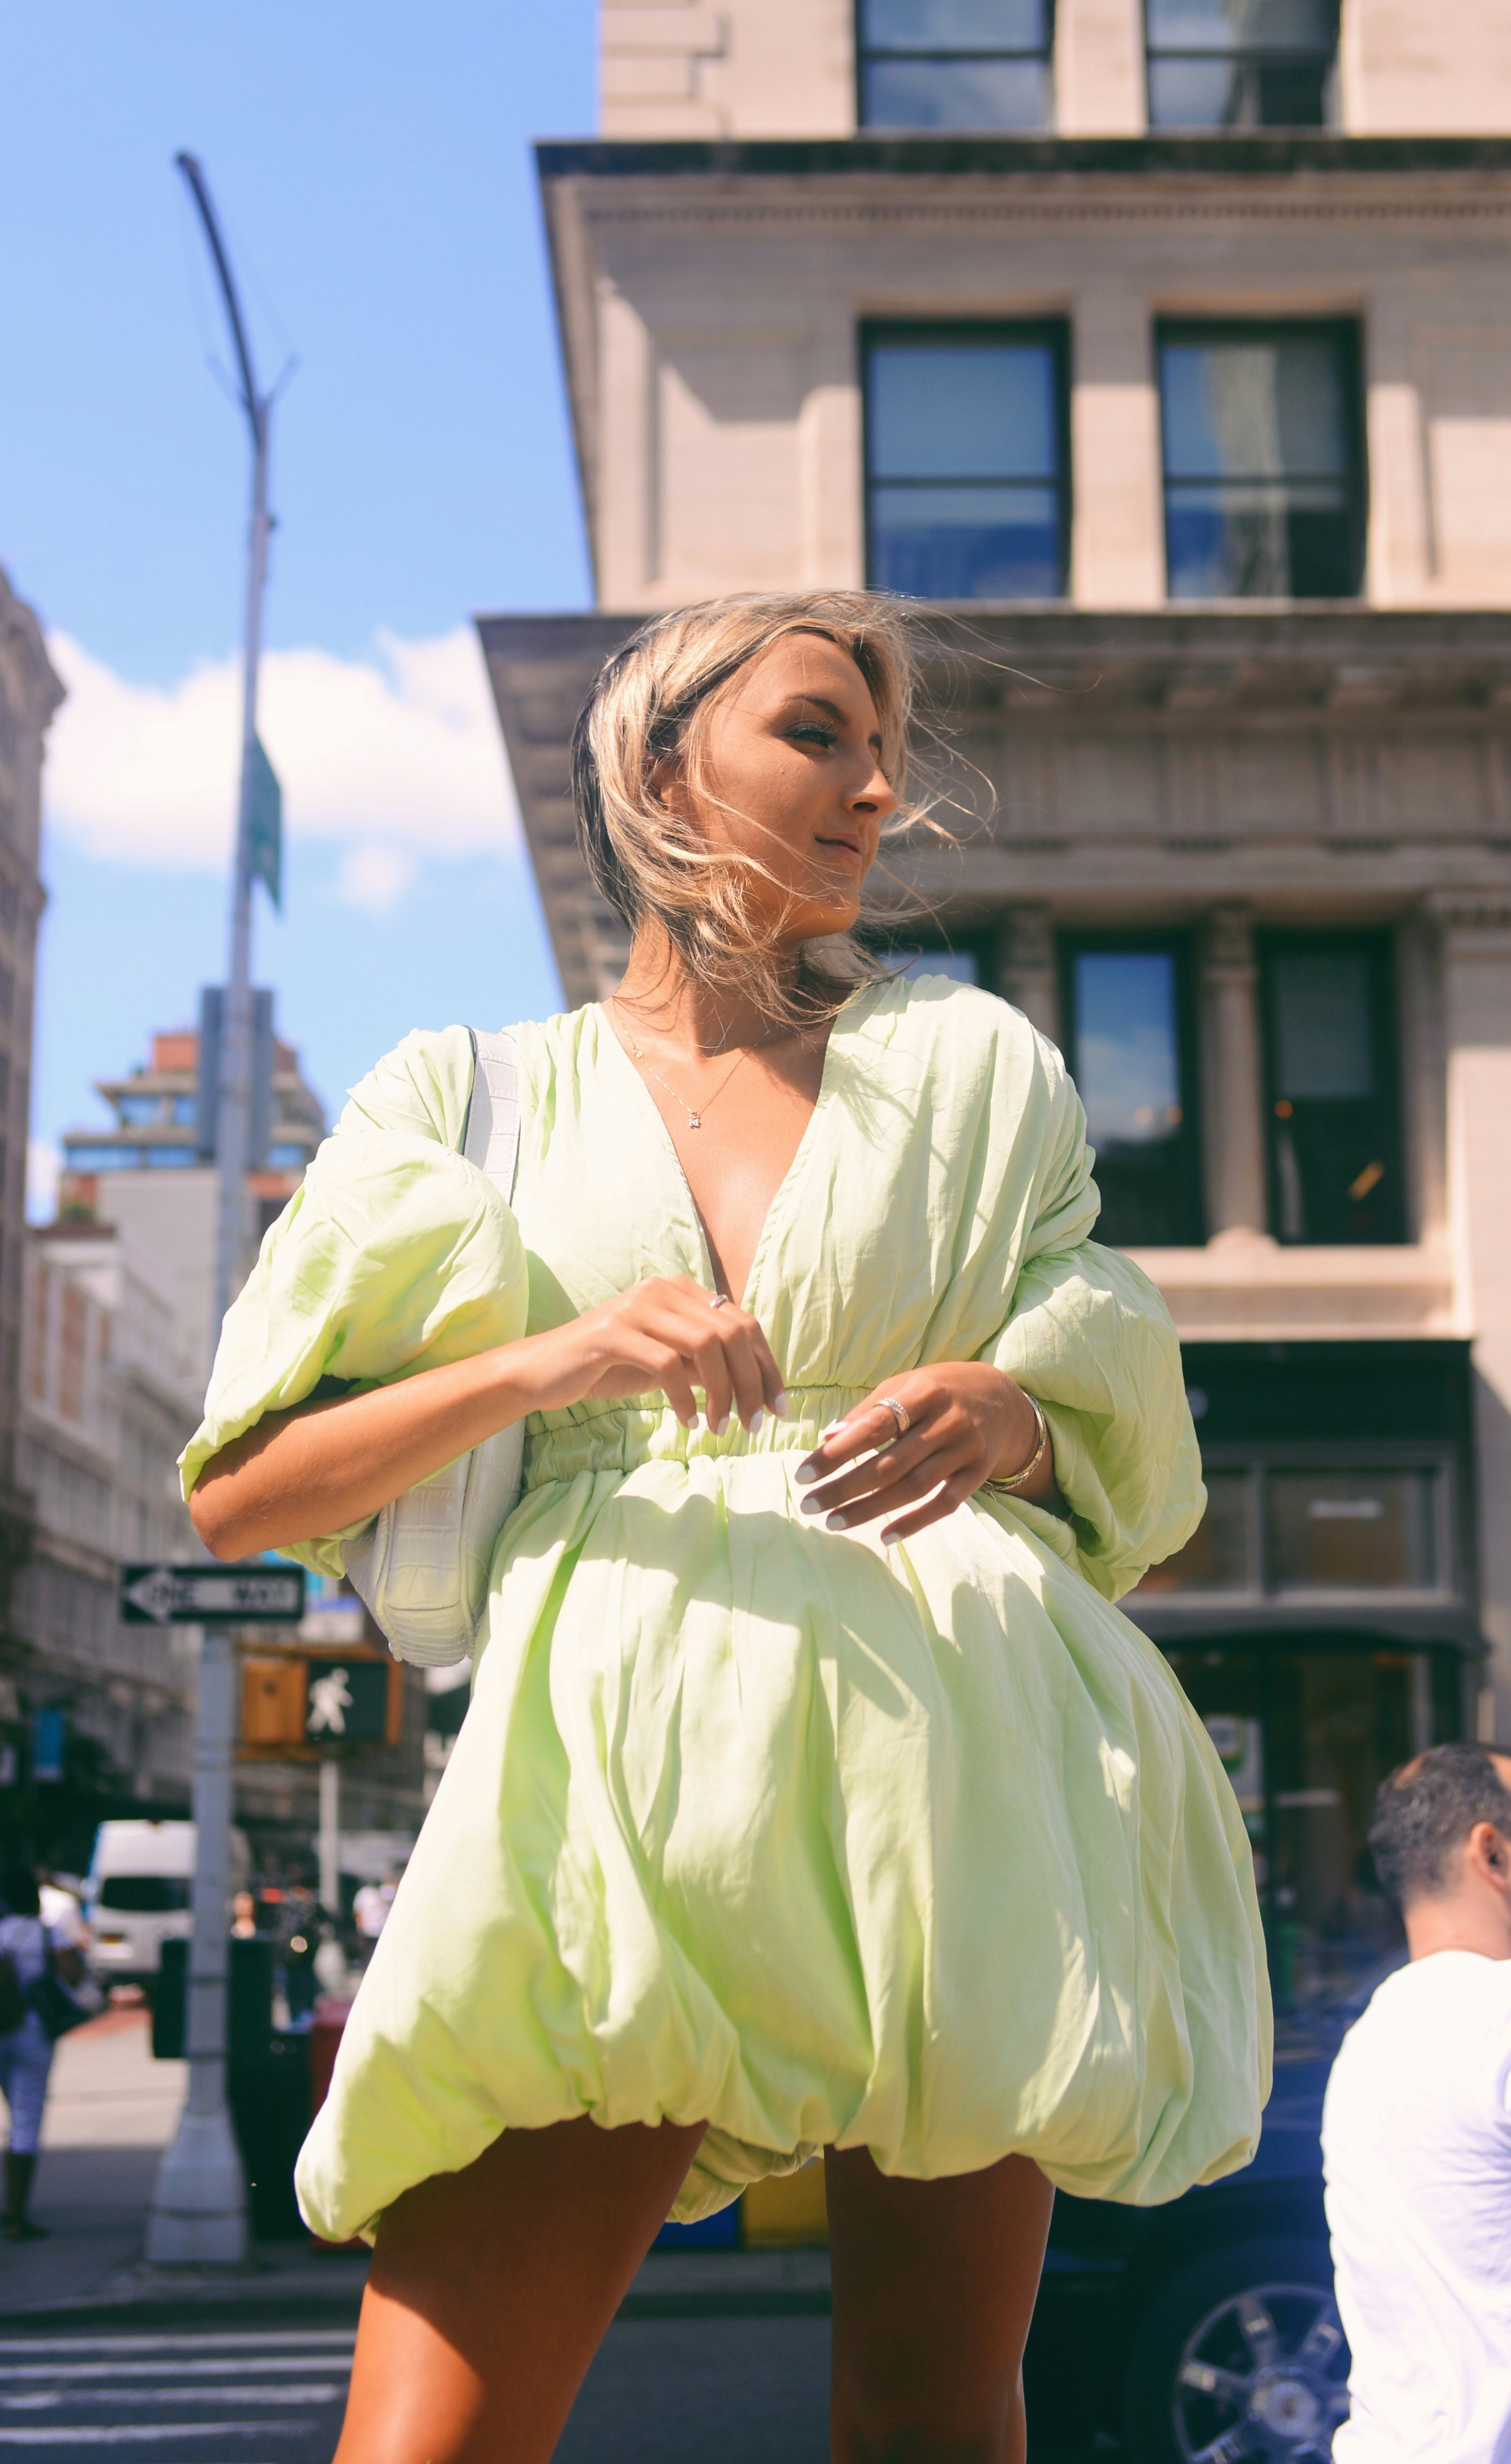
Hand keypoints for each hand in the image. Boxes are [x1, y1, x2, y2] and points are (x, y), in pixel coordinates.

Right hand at [559, 1276, 787, 1434]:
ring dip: (723, 1393)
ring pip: (705, 1346)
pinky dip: (685, 1398)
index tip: (779, 1406)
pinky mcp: (613, 1333)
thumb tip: (754, 1383)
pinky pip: (667, 1365)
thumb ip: (705, 1362)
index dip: (767, 1367)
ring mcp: (637, 1307)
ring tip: (722, 1428)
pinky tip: (688, 1421)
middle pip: (732, 1333)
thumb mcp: (668, 1361)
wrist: (545, 1371)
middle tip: (756, 1424)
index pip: (744, 1324)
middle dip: (752, 1383)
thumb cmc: (610, 1367)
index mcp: (680, 1291)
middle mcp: (662, 1290)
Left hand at [793, 1363, 1049, 1545]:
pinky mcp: (978, 1473)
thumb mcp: (905, 1385)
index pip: (873, 1426)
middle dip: (845, 1488)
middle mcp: (948, 1421)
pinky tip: (885, 1536)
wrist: (1001, 1397)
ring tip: (834, 1522)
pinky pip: (945, 1504)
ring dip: (870, 1509)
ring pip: (913, 1488)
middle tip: (810, 1505)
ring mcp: (966, 1450)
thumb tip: (828, 1436)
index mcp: (924, 1392)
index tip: (803, 1474)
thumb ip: (868, 1410)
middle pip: (890, 1463)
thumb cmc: (939, 1389)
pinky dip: (915, 1523)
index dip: (836, 1453)